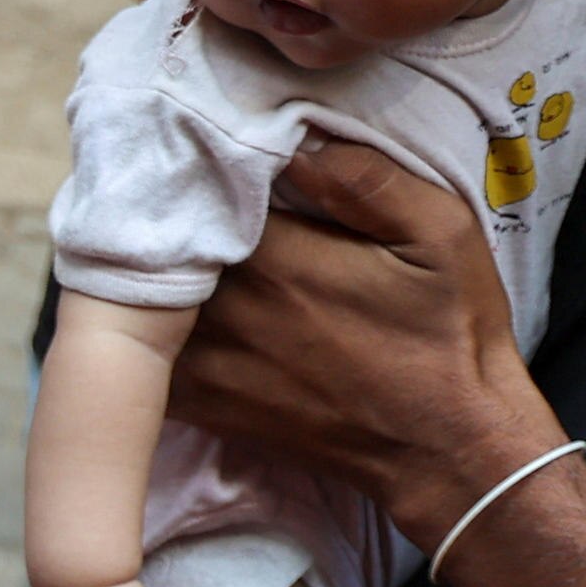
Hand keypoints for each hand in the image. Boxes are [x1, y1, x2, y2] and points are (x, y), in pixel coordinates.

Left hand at [171, 139, 544, 527]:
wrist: (445, 446)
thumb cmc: (449, 335)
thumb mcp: (440, 234)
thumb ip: (365, 178)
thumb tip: (295, 140)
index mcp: (276, 261)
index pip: (199, 191)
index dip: (194, 165)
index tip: (199, 146)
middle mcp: (226, 313)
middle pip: (156, 242)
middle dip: (159, 211)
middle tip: (163, 181)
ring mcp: (206, 364)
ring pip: (136, 299)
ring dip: (140, 268)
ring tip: (150, 233)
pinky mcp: (202, 404)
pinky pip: (141, 357)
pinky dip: (138, 328)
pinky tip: (154, 301)